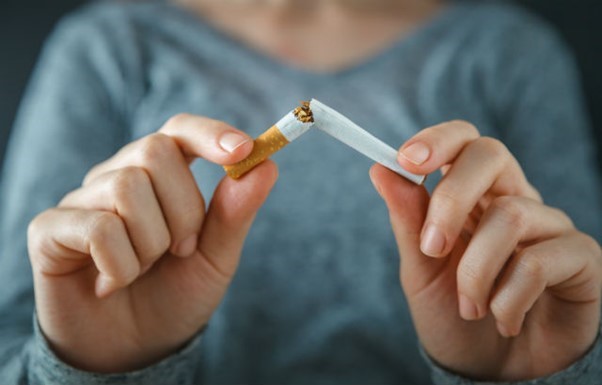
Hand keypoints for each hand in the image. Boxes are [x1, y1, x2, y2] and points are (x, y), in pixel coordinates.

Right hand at [27, 114, 277, 372]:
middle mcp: (118, 178)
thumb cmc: (176, 295)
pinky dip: (121, 265)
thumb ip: (236, 212)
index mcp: (160, 177)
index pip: (179, 130)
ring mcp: (82, 201)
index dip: (210, 133)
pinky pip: (97, 227)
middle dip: (184, 211)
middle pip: (155, 152)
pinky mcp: (50, 229)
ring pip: (127, 187)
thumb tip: (267, 164)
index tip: (244, 149)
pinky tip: (112, 284)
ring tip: (145, 270)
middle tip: (181, 251)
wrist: (134, 348)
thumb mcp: (215, 257)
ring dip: (152, 243)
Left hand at [369, 121, 601, 380]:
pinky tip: (503, 319)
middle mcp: (514, 201)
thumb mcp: (421, 270)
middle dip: (450, 200)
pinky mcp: (580, 259)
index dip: (437, 140)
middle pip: (490, 155)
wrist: (490, 372)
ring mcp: (550, 227)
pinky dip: (507, 298)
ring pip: (509, 215)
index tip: (406, 160)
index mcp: (473, 197)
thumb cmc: (454, 316)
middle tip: (432, 250)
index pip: (464, 141)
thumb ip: (408, 221)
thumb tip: (380, 169)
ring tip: (470, 307)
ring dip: (475, 271)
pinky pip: (539, 261)